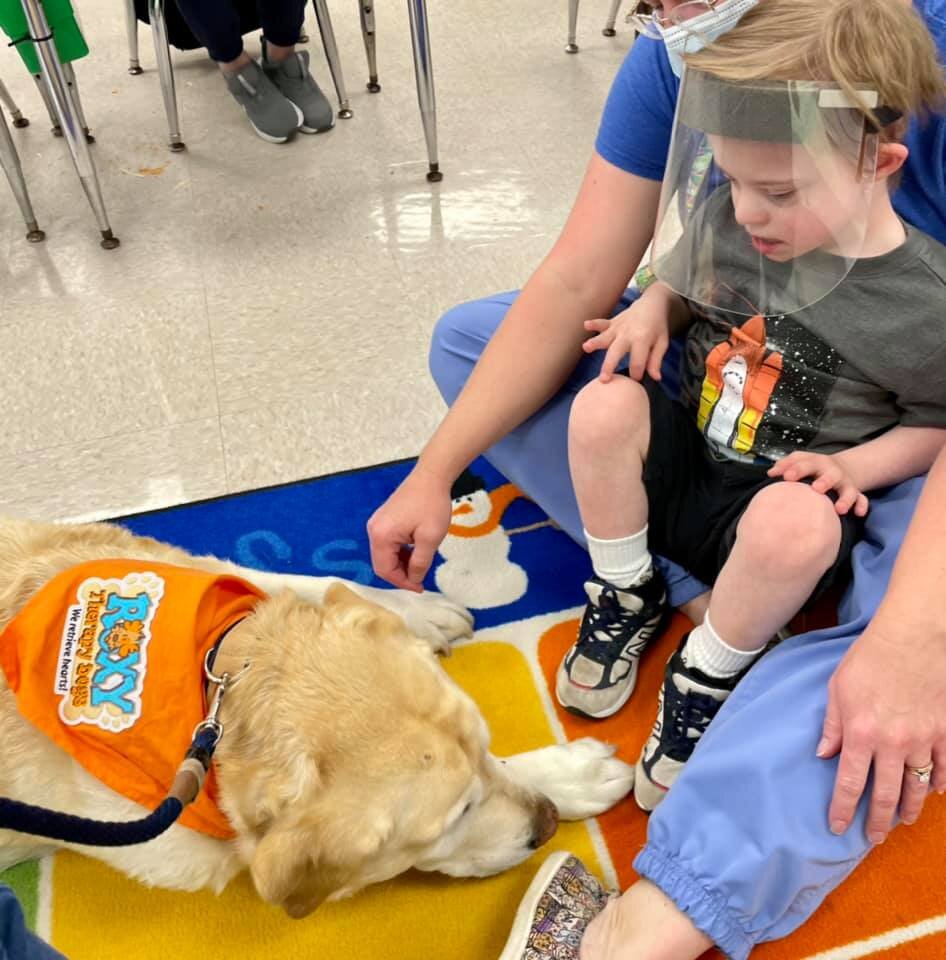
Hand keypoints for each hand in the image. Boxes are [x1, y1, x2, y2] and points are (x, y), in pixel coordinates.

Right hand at [366, 465, 452, 591]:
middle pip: (381, 563)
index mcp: (381, 535)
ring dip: (401, 564)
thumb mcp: (430, 538)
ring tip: (420, 565)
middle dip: (400, 574)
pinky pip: (387, 544)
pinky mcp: (383, 520)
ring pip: (385, 555)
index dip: (402, 582)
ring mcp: (377, 524)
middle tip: (420, 580)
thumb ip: (420, 562)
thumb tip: (414, 579)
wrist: (431, 476)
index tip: (420, 587)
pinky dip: (400, 553)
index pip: (385, 570)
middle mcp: (373, 530)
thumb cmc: (431, 505)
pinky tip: (415, 552)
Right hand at [582, 299, 670, 383]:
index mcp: (643, 340)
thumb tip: (655, 378)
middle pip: (617, 352)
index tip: (636, 380)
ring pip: (605, 337)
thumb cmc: (657, 327)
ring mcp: (618, 328)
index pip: (638, 362)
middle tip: (604, 380)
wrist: (651, 304)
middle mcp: (628, 334)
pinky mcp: (612, 323)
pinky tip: (586, 325)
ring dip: (596, 342)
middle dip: (610, 366)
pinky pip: (602, 323)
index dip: (636, 374)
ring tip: (586, 347)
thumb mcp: (662, 343)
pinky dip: (594, 324)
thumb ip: (656, 361)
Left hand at [767, 452, 868, 516]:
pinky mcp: (855, 493)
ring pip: (848, 489)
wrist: (839, 468)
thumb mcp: (800, 461)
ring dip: (845, 498)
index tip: (786, 478)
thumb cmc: (812, 468)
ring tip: (839, 509)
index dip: (796, 469)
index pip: (806, 463)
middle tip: (816, 488)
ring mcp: (844, 483)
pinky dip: (861, 506)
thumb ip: (785, 466)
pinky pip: (861, 499)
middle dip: (824, 480)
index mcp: (816, 463)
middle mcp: (832, 472)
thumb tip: (771, 473)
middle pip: (830, 474)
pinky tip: (858, 513)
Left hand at [818, 618, 945, 842]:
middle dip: (878, 821)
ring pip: (918, 787)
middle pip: (886, 795)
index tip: (837, 827)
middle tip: (873, 838)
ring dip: (910, 809)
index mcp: (861, 733)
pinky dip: (939, 783)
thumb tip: (824, 754)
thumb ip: (832, 725)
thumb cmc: (869, 658)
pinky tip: (934, 792)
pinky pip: (944, 766)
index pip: (850, 783)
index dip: (843, 809)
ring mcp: (923, 739)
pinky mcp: (944, 731)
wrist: (912, 638)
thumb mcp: (838, 689)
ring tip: (903, 822)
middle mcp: (892, 744)